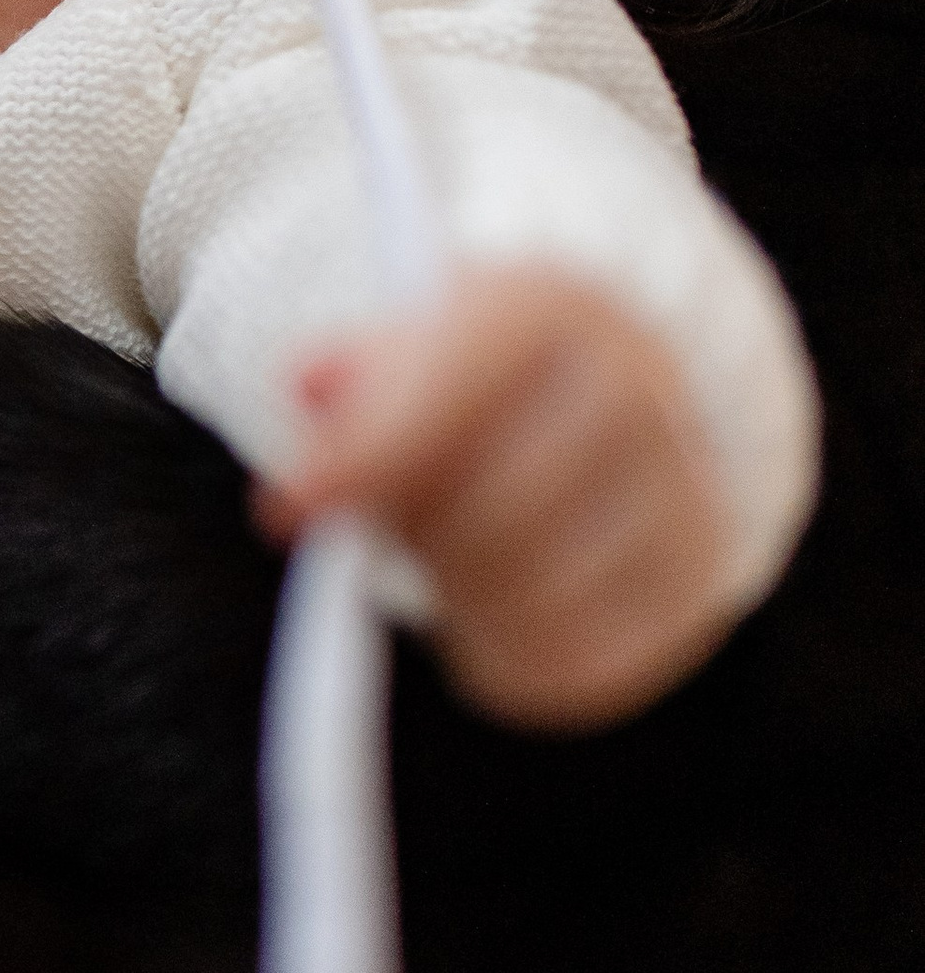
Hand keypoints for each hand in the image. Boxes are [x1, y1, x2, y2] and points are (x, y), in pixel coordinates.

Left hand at [256, 264, 732, 731]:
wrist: (622, 388)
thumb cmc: (479, 370)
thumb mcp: (405, 339)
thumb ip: (343, 376)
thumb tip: (307, 423)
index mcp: (557, 309)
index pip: (454, 392)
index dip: (364, 460)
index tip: (281, 510)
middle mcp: (642, 393)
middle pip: (493, 506)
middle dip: (407, 533)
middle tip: (370, 531)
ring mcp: (682, 493)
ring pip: (533, 594)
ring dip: (453, 594)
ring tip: (437, 555)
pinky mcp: (690, 587)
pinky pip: (574, 663)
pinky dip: (501, 653)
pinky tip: (480, 609)